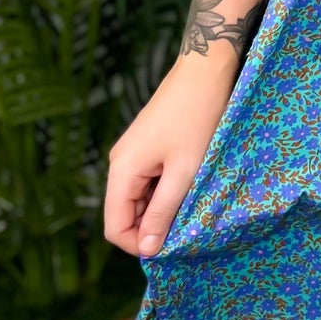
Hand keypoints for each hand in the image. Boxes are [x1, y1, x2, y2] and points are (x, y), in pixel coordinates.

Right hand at [103, 55, 236, 258]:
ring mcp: (133, 153)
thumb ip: (163, 211)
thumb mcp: (184, 170)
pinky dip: (166, 190)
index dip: (139, 245)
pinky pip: (149, 181)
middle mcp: (120, 163)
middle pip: (125, 214)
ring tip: (193, 204)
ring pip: (139, 198)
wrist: (205, 70)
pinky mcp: (147, 146)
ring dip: (162, 208)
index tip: (171, 248)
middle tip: (188, 227)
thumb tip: (146, 249)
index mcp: (122, 170)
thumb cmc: (198, 117)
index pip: (115, 227)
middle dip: (152, 227)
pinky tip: (190, 185)